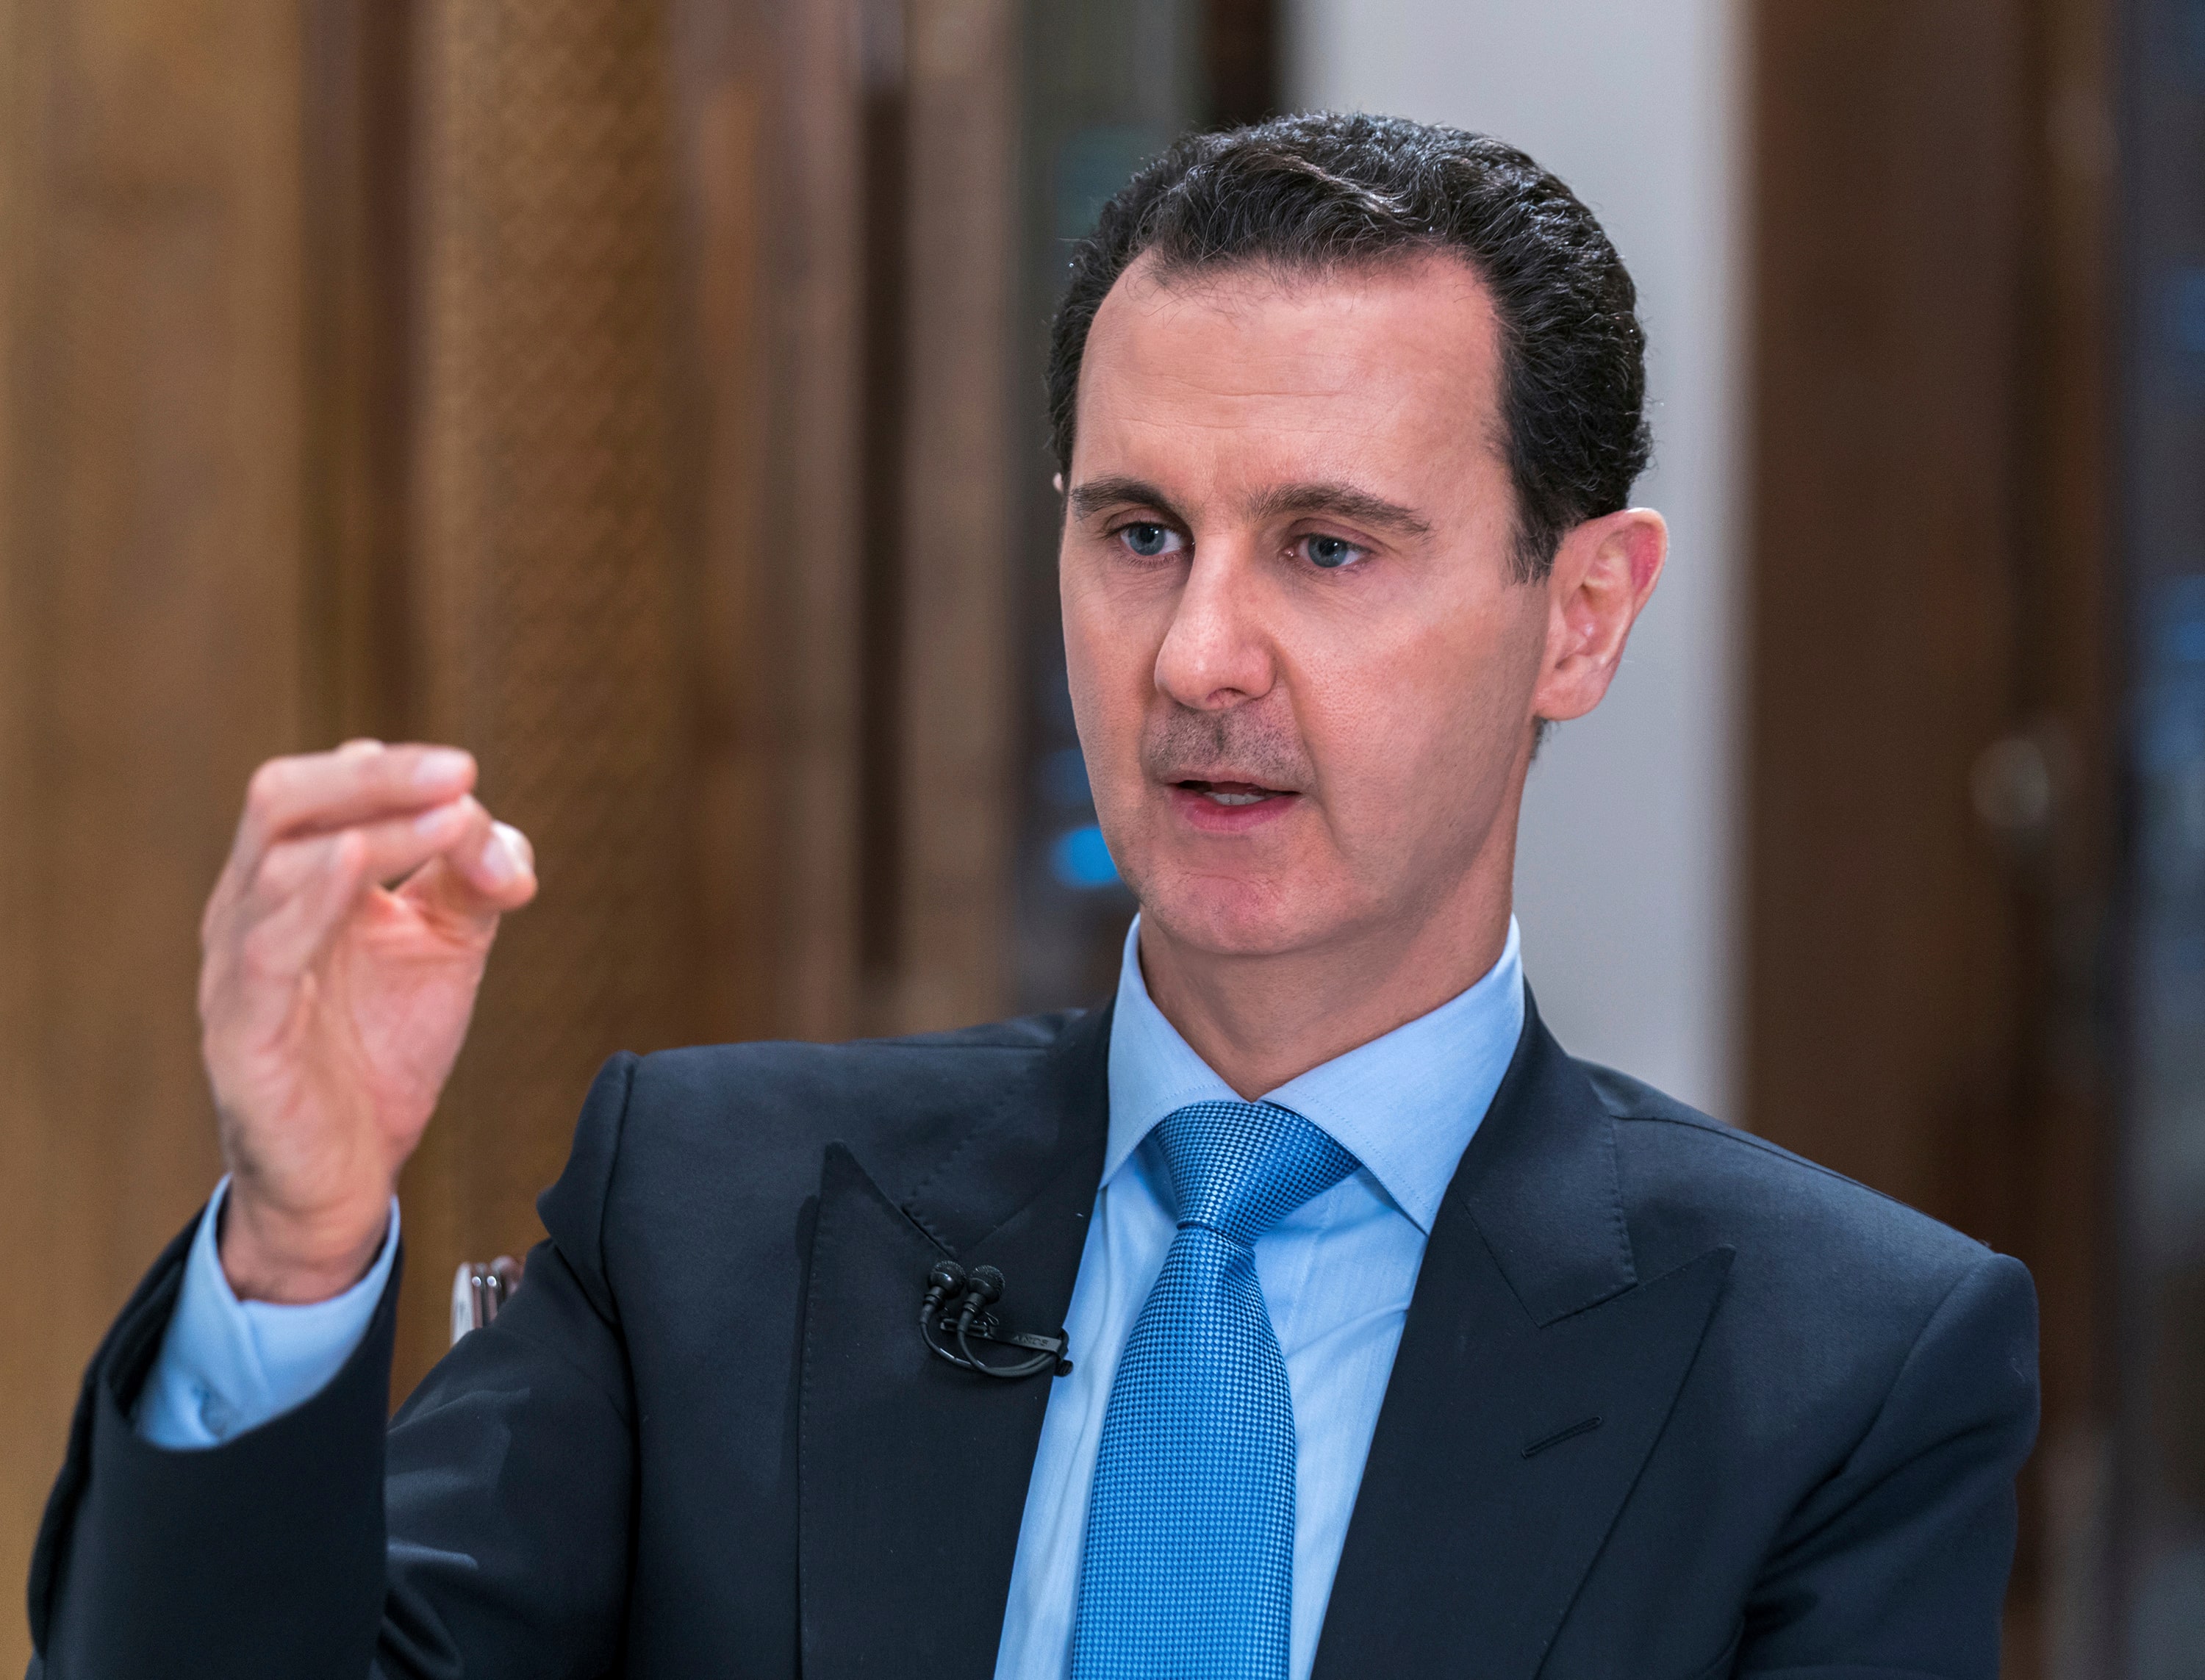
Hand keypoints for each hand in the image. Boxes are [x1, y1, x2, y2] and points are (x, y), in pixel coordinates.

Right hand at [198, 740, 537, 1302]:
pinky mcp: (243, 1035)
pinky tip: (357, 866)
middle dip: (376, 776)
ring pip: (275, 862)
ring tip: (446, 817)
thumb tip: (501, 837)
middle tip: (458, 771)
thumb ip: (477, 879)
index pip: (328, 788)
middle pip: (283, 798)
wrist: (347, 1175)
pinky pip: (264, 951)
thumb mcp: (445, 945)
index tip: (467, 774)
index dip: (397, 771)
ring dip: (369, 827)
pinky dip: (311, 899)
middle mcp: (251, 908)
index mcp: (296, 878)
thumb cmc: (381, 1049)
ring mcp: (238, 968)